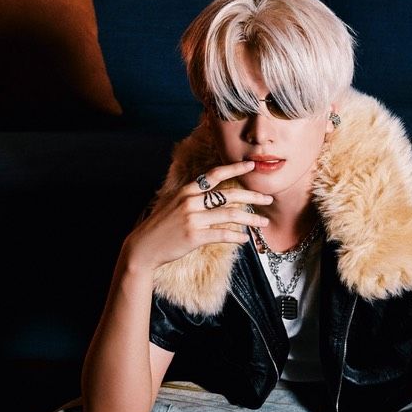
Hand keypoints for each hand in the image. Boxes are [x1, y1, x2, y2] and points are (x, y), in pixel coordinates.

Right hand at [124, 160, 273, 271]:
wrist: (144, 246)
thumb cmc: (160, 226)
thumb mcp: (173, 204)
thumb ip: (192, 197)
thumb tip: (212, 193)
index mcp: (187, 190)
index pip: (214, 175)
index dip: (234, 168)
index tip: (251, 165)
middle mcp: (190, 201)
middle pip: (229, 194)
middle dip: (252, 195)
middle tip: (268, 198)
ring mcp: (192, 218)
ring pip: (230, 215)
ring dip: (251, 219)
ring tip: (264, 222)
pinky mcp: (194, 236)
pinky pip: (222, 234)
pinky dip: (236, 237)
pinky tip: (245, 239)